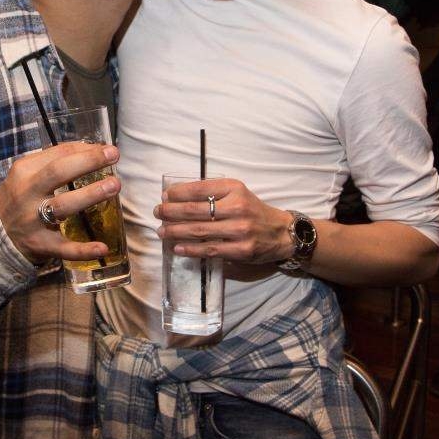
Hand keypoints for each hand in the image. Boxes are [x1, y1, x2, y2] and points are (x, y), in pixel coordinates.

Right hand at [0, 142, 120, 262]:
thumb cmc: (21, 196)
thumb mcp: (28, 174)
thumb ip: (54, 161)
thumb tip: (92, 149)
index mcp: (24, 171)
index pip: (57, 154)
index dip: (85, 149)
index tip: (107, 148)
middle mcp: (26, 194)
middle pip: (58, 173)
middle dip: (88, 162)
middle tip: (113, 155)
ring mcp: (32, 220)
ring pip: (63, 206)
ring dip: (90, 195)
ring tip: (114, 186)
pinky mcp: (41, 245)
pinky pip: (64, 248)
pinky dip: (83, 250)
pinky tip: (102, 247)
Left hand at [153, 178, 292, 263]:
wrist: (281, 232)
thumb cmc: (252, 211)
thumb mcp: (236, 193)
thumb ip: (212, 193)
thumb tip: (176, 198)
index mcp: (234, 188)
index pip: (199, 189)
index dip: (178, 193)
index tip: (165, 196)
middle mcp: (237, 207)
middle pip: (195, 210)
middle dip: (171, 212)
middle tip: (157, 213)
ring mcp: (239, 230)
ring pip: (199, 231)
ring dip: (176, 231)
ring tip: (161, 231)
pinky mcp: (240, 249)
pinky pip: (209, 249)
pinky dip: (190, 249)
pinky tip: (177, 247)